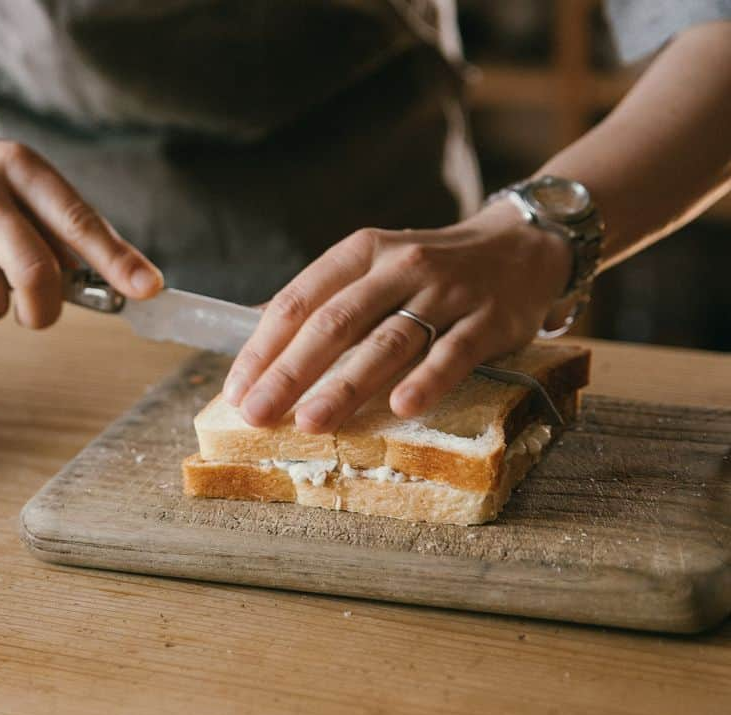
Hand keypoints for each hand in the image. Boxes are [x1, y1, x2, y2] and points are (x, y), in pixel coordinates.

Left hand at [222, 201, 572, 431]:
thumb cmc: (429, 269)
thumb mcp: (371, 265)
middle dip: (290, 372)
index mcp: (361, 252)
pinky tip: (401, 408)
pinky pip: (454, 352)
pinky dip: (428, 380)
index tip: (238, 389)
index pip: (300, 300)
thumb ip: (322, 297)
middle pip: (335, 323)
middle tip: (257, 414)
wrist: (522, 246)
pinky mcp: (490, 319)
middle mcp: (400, 266)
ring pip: (388, 341)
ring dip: (346, 384)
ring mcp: (447, 292)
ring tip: (311, 421)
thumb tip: (253, 333)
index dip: (264, 347)